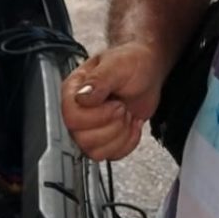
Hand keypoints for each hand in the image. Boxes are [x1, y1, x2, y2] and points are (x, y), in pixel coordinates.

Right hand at [60, 42, 163, 160]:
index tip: (114, 102)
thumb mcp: (117, 65)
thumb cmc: (131, 62)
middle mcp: (77, 110)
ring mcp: (90, 127)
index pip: (71, 117)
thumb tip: (81, 97)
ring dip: (119, 135)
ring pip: (95, 151)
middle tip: (121, 108)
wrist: (148, 70)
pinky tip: (130, 125)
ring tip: (125, 115)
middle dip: (111, 126)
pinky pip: (110, 155)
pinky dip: (127, 143)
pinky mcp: (104, 138)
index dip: (96, 116)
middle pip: (82, 138)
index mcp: (73, 91)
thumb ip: (98, 80)